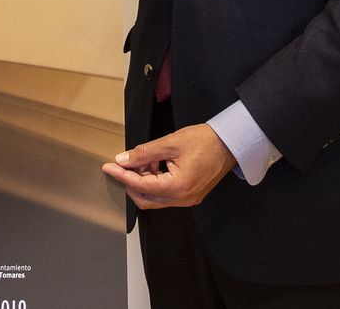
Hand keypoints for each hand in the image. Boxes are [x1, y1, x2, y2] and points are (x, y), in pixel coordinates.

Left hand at [101, 123, 235, 209]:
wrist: (230, 143)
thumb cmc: (205, 141)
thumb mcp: (170, 143)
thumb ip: (144, 153)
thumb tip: (123, 160)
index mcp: (178, 187)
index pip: (140, 186)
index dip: (122, 175)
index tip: (109, 167)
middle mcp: (183, 198)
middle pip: (145, 199)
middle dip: (132, 181)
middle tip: (125, 163)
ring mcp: (188, 199)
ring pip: (155, 197)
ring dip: (144, 180)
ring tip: (145, 159)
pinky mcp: (191, 194)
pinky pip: (166, 194)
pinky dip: (156, 181)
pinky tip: (155, 164)